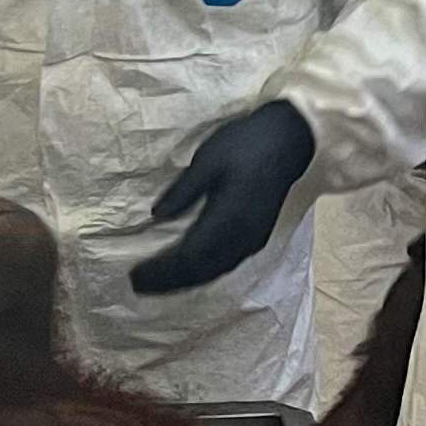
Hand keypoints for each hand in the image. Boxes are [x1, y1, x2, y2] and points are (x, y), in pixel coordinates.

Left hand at [132, 100, 316, 295]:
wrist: (290, 140)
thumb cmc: (246, 144)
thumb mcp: (207, 160)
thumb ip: (182, 192)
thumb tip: (157, 215)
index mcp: (226, 219)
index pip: (187, 257)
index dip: (160, 271)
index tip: (135, 275)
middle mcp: (240, 238)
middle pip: (199, 272)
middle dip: (167, 282)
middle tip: (138, 285)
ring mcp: (251, 240)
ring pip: (213, 272)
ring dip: (184, 281)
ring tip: (158, 284)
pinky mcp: (257, 237)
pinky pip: (225, 265)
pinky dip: (202, 274)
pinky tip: (189, 271)